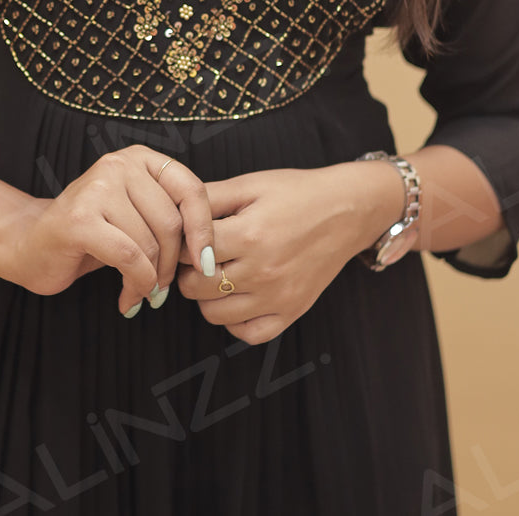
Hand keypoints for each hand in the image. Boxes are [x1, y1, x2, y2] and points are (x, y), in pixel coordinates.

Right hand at [0, 146, 215, 316]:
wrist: (29, 244)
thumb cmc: (92, 234)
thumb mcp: (136, 216)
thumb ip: (169, 217)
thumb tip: (210, 251)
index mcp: (138, 158)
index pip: (191, 189)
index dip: (204, 229)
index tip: (205, 263)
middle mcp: (117, 164)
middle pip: (171, 221)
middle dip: (171, 264)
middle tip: (161, 288)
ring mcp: (96, 188)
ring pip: (150, 243)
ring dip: (151, 281)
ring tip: (140, 293)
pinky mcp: (79, 220)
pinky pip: (129, 258)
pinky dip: (136, 285)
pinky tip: (127, 298)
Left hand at [175, 164, 404, 344]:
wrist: (346, 211)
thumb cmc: (297, 192)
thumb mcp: (251, 184)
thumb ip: (209, 197)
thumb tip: (172, 208)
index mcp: (250, 234)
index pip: (190, 251)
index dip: (182, 241)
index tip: (186, 235)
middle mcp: (263, 271)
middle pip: (196, 287)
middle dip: (188, 270)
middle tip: (197, 255)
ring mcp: (278, 297)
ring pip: (214, 314)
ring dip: (206, 295)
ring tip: (217, 272)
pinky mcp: (291, 312)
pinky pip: (247, 333)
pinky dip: (234, 320)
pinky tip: (237, 296)